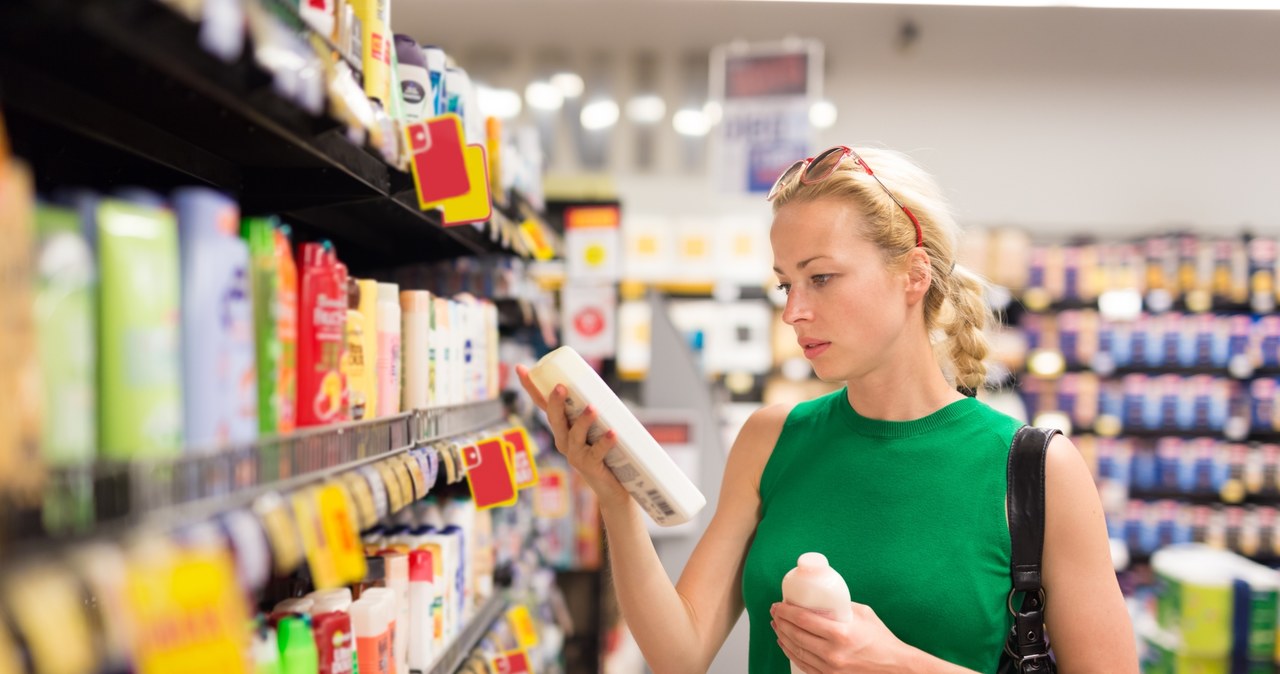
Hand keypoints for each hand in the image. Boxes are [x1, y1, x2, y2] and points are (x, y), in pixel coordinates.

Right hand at [515, 364, 629, 506]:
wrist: (612, 488)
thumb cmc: (603, 452)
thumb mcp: (595, 428)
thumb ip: (596, 410)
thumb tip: (602, 387)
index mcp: (562, 428)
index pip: (543, 405)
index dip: (531, 387)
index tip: (521, 368)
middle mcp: (564, 441)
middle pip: (555, 420)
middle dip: (555, 403)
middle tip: (560, 387)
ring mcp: (575, 455)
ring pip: (575, 436)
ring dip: (583, 421)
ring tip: (593, 408)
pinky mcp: (590, 466)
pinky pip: (597, 452)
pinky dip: (605, 442)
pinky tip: (612, 433)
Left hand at [770, 601, 910, 673]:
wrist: (895, 667)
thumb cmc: (882, 640)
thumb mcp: (863, 614)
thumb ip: (841, 606)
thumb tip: (823, 597)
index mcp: (840, 634)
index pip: (803, 619)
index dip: (786, 611)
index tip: (778, 605)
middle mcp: (832, 653)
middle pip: (795, 635)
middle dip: (780, 622)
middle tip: (775, 612)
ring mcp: (830, 669)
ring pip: (796, 651)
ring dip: (782, 637)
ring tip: (777, 626)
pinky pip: (804, 665)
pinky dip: (791, 654)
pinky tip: (786, 645)